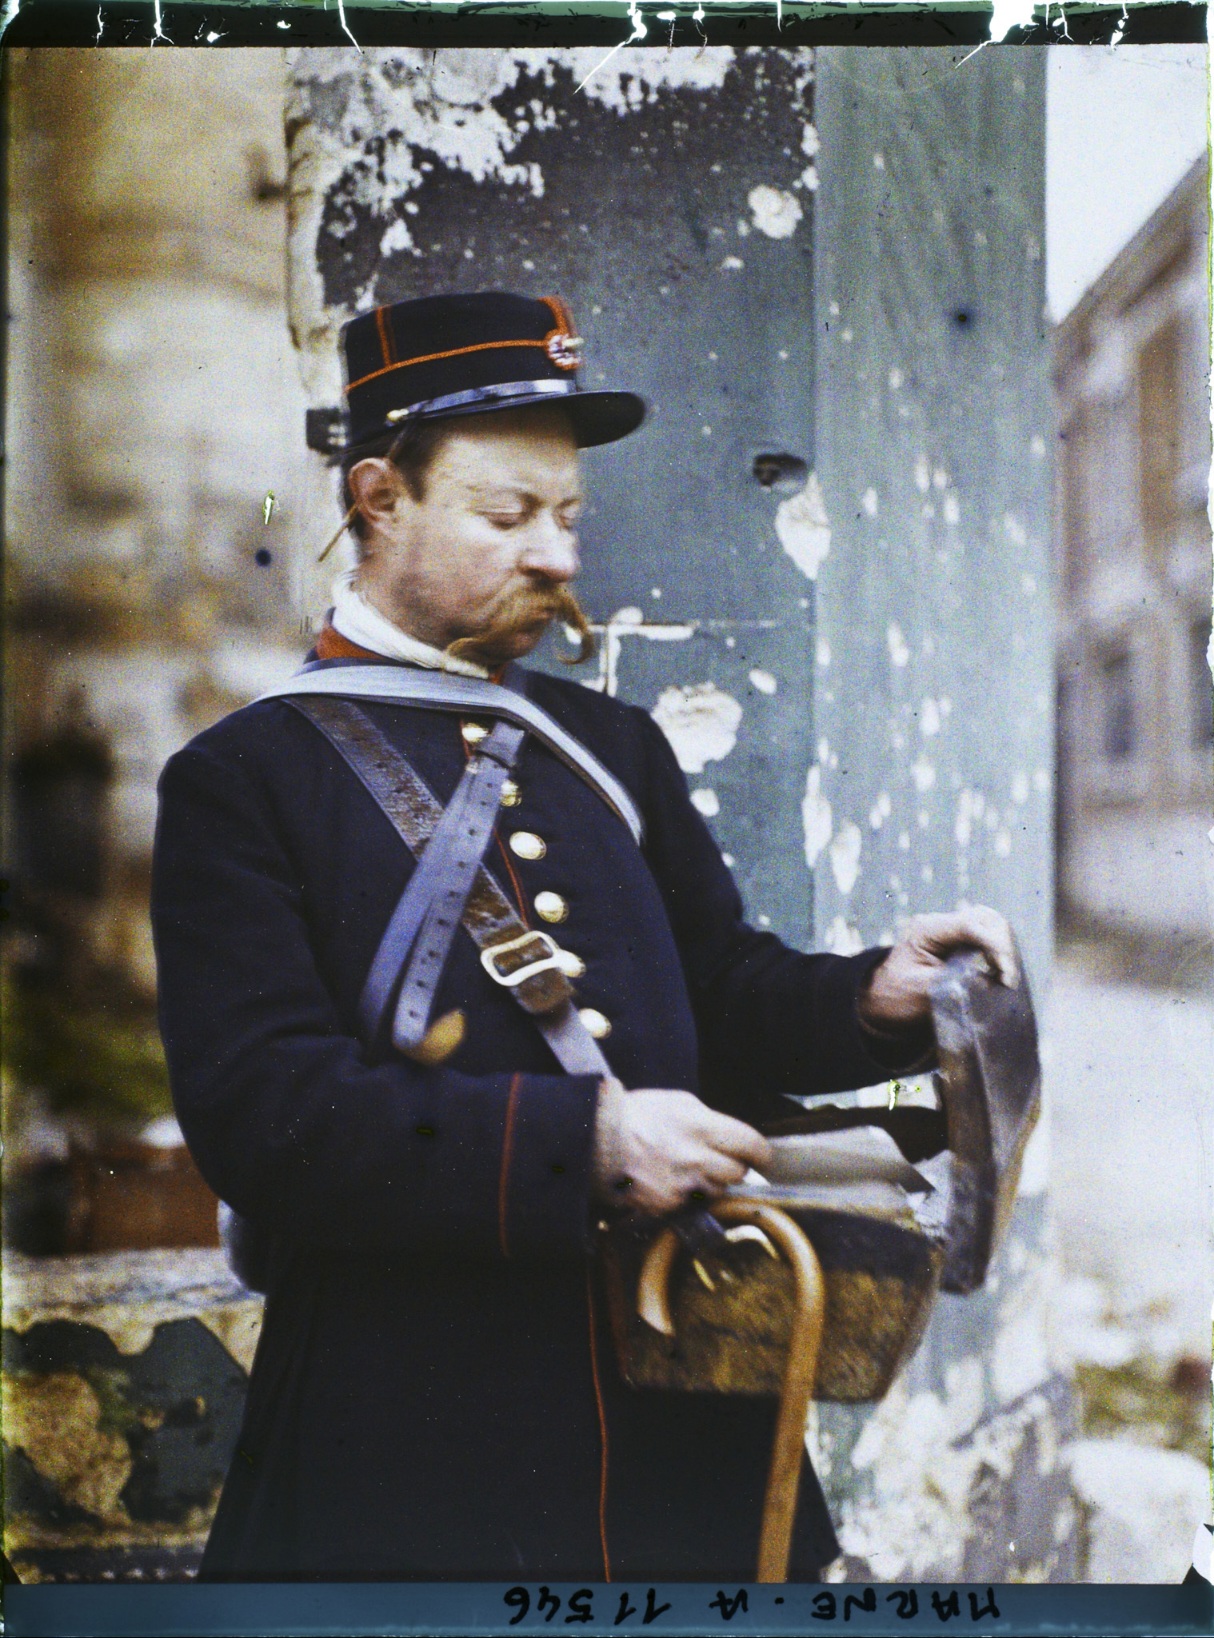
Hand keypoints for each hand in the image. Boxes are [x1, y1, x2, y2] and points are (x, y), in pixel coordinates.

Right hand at [592, 1081, 772, 1216]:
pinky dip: (685, 1196)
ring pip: (717, 1191)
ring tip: (688, 1169)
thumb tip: (727, 1136)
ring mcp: (682, 1185)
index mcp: (702, 1126)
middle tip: (718, 1160)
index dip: (760, 1152)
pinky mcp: (667, 1206)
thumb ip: (708, 1120)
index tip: (760, 1155)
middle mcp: (696, 1158)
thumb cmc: (633, 1115)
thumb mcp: (677, 1102)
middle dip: (732, 1167)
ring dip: (710, 1183)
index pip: (751, 1144)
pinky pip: (690, 1204)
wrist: (594, 1140)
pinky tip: (669, 1181)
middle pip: (738, 1172)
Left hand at [858, 905, 1018, 1029]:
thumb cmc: (897, 996)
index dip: (993, 945)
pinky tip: (998, 971)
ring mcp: (948, 930)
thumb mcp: (922, 992)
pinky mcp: (957, 940)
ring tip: (1004, 975)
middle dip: (1001, 944)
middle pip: (984, 917)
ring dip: (1002, 946)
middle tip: (1006, 976)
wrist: (882, 1000)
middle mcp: (939, 923)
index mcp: (926, 930)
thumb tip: (986, 981)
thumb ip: (952, 983)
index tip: (1004, 972)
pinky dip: (997, 951)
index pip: (969, 926)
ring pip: (989, 923)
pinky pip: (986, 935)